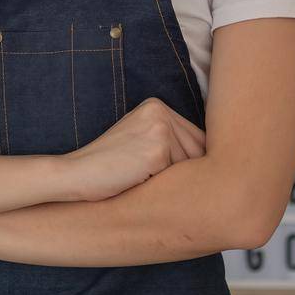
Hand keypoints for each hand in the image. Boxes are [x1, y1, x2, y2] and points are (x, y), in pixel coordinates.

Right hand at [60, 97, 205, 201]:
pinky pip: (181, 178)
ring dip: (174, 181)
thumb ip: (173, 141)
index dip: (186, 164)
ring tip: (141, 177)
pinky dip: (165, 188)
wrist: (76, 174)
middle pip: (200, 151)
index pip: (196, 139)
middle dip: (184, 173)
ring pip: (193, 166)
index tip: (159, 171)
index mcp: (156, 105)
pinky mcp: (158, 150)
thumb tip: (218, 159)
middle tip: (149, 177)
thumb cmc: (109, 167)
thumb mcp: (141, 143)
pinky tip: (140, 182)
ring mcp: (160, 128)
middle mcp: (160, 111)